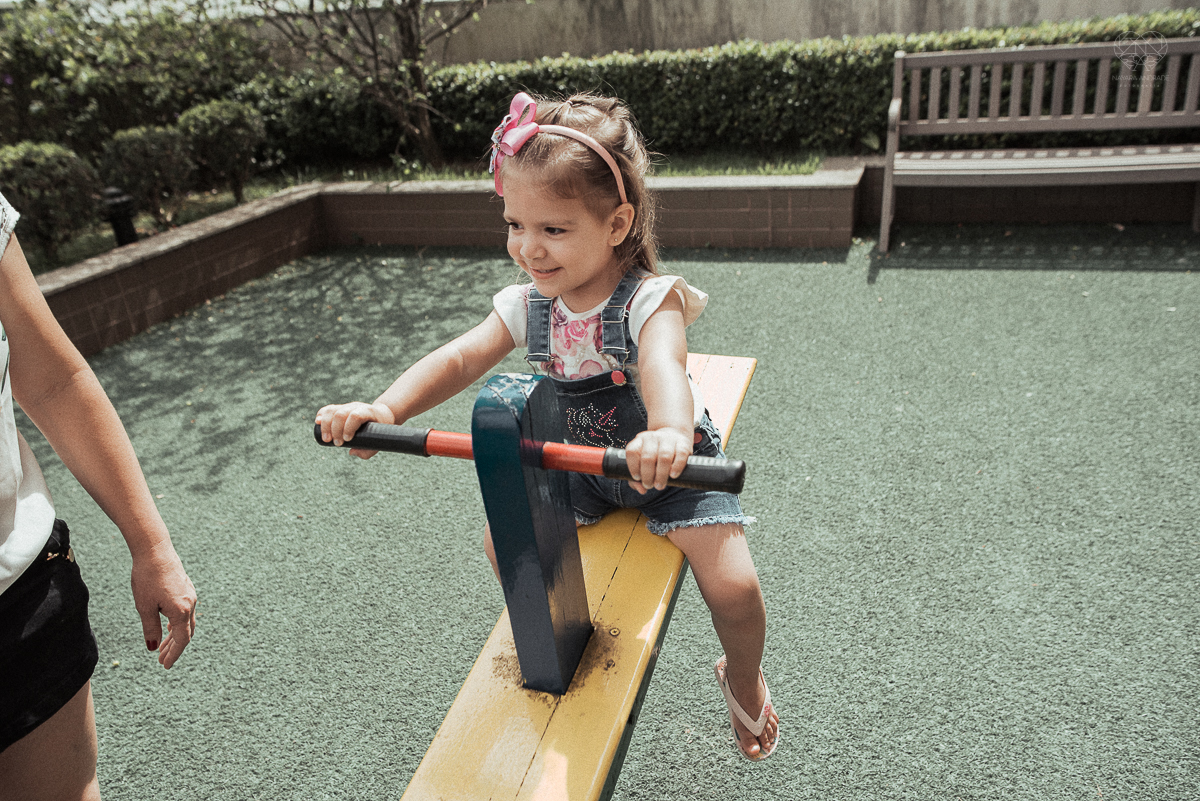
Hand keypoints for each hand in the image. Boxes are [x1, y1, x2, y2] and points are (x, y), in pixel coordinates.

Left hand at [130, 541, 196, 668]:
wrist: (155, 550)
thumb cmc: (148, 578)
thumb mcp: (145, 607)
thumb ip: (151, 628)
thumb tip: (152, 647)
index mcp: (181, 611)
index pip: (181, 640)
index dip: (174, 654)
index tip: (165, 665)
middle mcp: (190, 604)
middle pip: (186, 633)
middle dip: (174, 648)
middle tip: (161, 659)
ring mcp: (190, 595)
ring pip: (186, 622)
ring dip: (175, 636)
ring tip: (161, 646)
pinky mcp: (185, 588)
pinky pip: (185, 611)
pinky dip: (176, 623)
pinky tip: (166, 625)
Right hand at [315, 402, 395, 458]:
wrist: (381, 414)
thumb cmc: (380, 429)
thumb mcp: (380, 440)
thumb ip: (368, 450)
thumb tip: (352, 452)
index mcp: (369, 412)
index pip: (356, 416)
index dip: (349, 427)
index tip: (347, 440)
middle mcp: (357, 406)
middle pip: (341, 413)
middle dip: (336, 430)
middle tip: (337, 444)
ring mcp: (347, 406)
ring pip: (332, 410)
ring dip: (326, 425)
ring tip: (326, 439)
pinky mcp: (340, 407)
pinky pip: (328, 409)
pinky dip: (321, 415)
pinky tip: (317, 423)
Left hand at [624, 428, 692, 493]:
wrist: (675, 436)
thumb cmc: (655, 456)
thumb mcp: (643, 464)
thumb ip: (637, 480)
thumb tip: (642, 490)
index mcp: (640, 441)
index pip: (632, 452)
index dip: (633, 467)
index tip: (637, 478)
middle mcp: (652, 437)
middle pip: (648, 457)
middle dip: (647, 476)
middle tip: (649, 485)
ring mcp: (668, 439)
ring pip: (664, 457)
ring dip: (661, 475)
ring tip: (660, 485)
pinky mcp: (683, 443)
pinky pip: (680, 455)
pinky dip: (676, 467)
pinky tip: (673, 476)